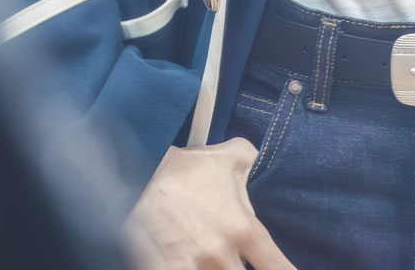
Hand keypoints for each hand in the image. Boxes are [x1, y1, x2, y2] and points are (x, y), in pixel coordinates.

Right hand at [125, 140, 299, 269]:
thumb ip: (254, 163)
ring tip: (213, 263)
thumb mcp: (230, 156)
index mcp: (243, 230)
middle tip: (236, 260)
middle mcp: (221, 255)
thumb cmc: (184, 167)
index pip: (279, 269)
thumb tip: (262, 164)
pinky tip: (190, 265)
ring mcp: (191, 266)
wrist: (135, 174)